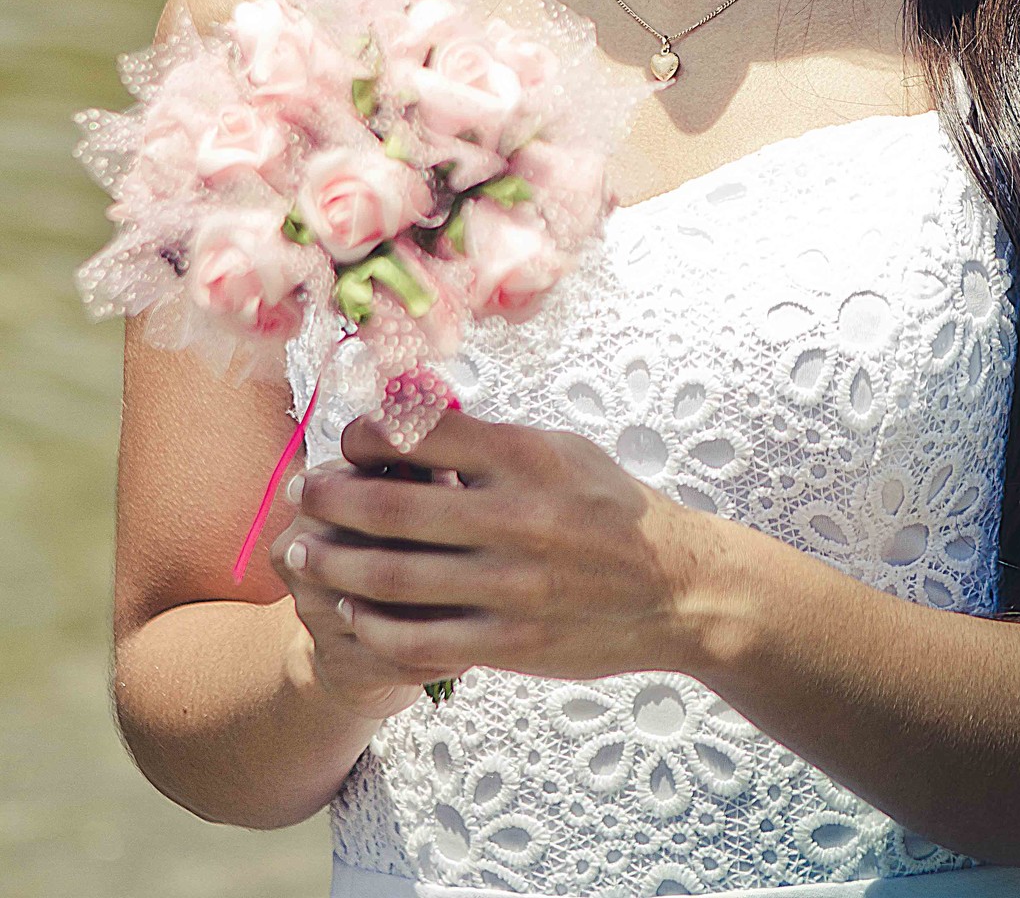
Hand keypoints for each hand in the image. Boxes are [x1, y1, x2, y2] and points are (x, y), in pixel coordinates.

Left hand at [273, 407, 718, 687]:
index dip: (367, 433)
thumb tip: (409, 418)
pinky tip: (351, 611)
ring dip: (334, 565)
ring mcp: (513, 586)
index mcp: (528, 456)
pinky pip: (421, 638)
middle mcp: (517, 517)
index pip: (423, 432)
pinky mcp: (511, 642)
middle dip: (330, 498)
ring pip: (394, 579)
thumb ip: (490, 439)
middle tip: (298, 493)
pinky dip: (373, 625)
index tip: (346, 439)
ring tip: (303, 555)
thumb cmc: (612, 508)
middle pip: (393, 507)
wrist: (678, 590)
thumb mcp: (562, 450)